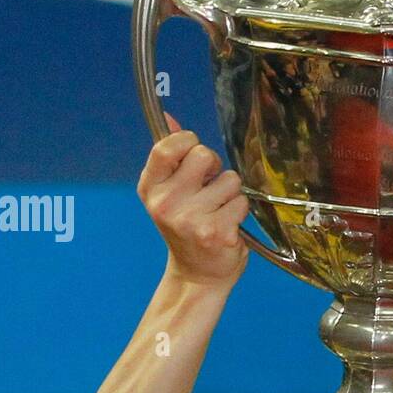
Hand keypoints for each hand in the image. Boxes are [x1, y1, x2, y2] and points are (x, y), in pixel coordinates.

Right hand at [137, 115, 249, 288]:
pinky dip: (240, 211)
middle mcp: (166, 203)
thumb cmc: (186, 229)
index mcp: (151, 188)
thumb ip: (171, 156)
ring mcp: (191, 219)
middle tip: (208, 190)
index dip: (187, 143)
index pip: (165, 147)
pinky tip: (227, 225)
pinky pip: (241, 202)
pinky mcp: (217, 233)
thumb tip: (170, 118)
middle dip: (214, 168)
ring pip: (230, 179)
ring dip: (230, 193)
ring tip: (218, 211)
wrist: (197, 274)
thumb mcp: (170, 192)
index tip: (193, 157)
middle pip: (204, 155)